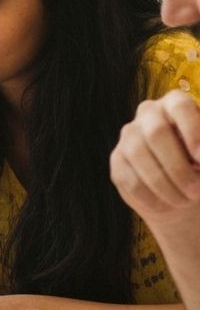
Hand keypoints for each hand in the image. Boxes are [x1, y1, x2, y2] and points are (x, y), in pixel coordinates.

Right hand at [111, 90, 199, 230]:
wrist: (185, 189)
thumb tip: (199, 160)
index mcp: (176, 104)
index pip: (180, 106)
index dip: (192, 131)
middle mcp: (149, 113)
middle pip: (156, 133)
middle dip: (178, 167)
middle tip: (196, 191)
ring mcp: (129, 135)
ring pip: (140, 156)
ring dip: (165, 185)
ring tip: (185, 200)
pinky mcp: (117, 159)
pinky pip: (130, 178)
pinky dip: (151, 197)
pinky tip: (166, 205)